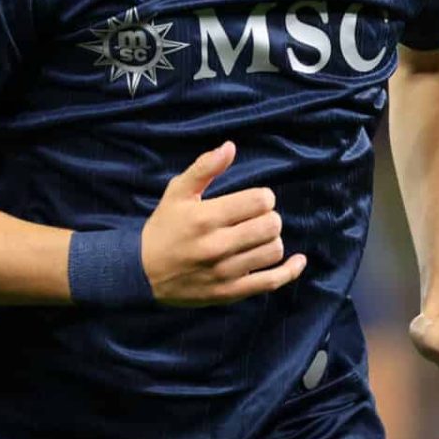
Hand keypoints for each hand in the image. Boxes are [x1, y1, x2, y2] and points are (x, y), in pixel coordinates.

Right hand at [141, 141, 307, 306]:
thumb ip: (204, 167)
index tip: (254, 201)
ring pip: (273, 251)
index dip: (263, 197)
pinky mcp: (230, 292)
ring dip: (272, 240)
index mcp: (206, 218)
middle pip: (271, 225)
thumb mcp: (177, 192)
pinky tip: (298, 260)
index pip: (259, 201)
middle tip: (256, 218)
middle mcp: (217, 246)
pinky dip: (290, 271)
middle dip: (269, 217)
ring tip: (258, 237)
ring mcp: (225, 272)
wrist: (141, 273)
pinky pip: (271, 282)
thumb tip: (230, 146)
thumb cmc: (163, 228)